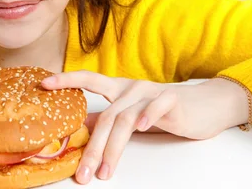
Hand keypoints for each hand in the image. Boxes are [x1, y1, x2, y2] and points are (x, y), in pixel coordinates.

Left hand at [41, 71, 251, 183]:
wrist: (207, 104)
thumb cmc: (165, 110)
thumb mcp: (132, 113)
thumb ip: (108, 117)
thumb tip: (80, 126)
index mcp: (119, 89)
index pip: (88, 79)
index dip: (66, 80)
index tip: (44, 84)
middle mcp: (131, 88)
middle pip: (105, 117)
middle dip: (92, 148)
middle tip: (82, 173)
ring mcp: (150, 92)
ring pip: (125, 119)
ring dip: (113, 149)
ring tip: (105, 172)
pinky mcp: (172, 99)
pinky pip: (156, 106)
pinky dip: (148, 116)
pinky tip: (140, 128)